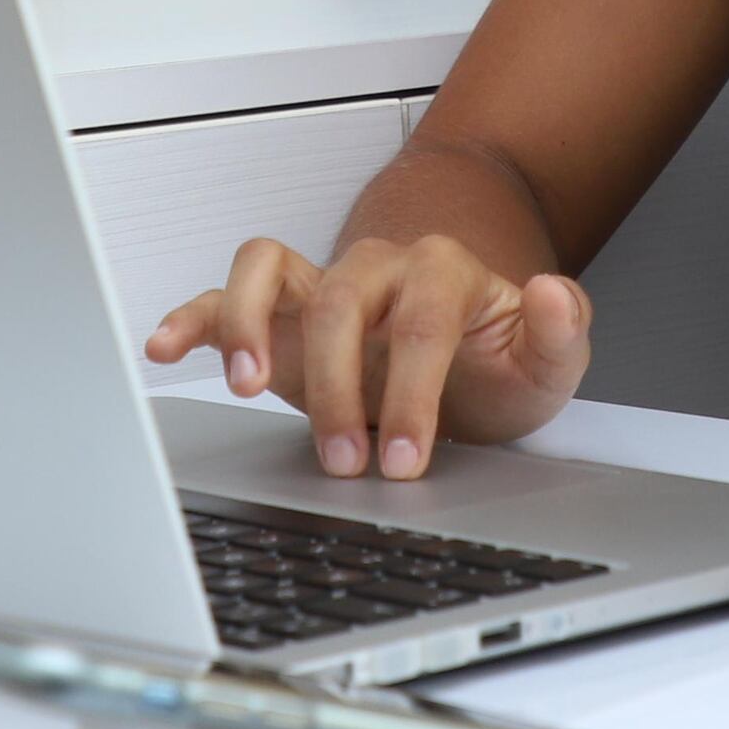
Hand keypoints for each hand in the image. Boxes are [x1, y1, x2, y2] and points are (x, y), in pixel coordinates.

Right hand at [142, 234, 592, 479]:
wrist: (462, 365)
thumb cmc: (496, 367)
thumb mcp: (545, 365)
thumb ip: (561, 332)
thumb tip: (554, 293)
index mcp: (444, 273)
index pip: (422, 323)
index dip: (413, 391)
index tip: (407, 460)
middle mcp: (377, 267)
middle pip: (341, 302)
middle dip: (339, 388)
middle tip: (347, 462)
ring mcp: (322, 284)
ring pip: (268, 266)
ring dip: (250, 323)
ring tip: (244, 382)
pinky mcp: (279, 311)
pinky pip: (226, 291)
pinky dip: (193, 314)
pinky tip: (167, 346)